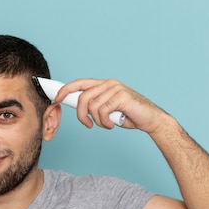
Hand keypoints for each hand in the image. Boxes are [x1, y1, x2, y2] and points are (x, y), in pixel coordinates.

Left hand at [54, 78, 170, 133]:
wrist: (151, 119)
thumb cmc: (129, 115)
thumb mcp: (108, 109)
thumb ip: (95, 106)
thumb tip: (79, 108)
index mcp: (104, 84)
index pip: (80, 83)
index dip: (66, 89)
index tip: (57, 98)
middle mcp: (109, 83)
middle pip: (83, 98)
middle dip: (81, 115)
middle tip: (88, 125)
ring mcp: (115, 89)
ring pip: (92, 107)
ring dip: (98, 121)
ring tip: (107, 124)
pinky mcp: (121, 97)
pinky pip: (103, 111)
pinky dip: (105, 122)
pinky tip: (113, 124)